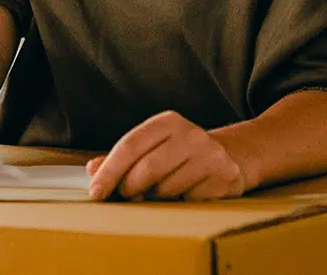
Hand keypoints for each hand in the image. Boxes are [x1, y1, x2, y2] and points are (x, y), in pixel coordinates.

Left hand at [86, 111, 246, 201]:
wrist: (233, 156)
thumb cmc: (181, 154)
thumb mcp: (153, 147)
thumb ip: (122, 158)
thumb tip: (93, 169)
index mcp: (167, 122)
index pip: (130, 145)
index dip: (109, 171)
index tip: (96, 193)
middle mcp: (190, 135)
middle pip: (146, 169)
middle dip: (129, 189)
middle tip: (127, 196)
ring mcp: (210, 156)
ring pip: (166, 189)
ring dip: (155, 198)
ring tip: (161, 191)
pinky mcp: (224, 178)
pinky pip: (188, 201)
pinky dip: (179, 203)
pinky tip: (185, 194)